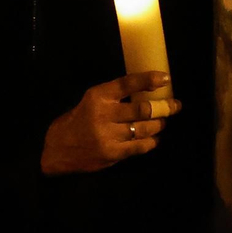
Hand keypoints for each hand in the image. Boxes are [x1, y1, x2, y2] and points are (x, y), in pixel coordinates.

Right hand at [40, 70, 181, 174]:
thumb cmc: (77, 121)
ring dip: (159, 124)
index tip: (166, 78)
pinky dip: (151, 141)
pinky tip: (154, 138)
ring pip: (144, 128)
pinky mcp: (112, 154)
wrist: (55, 151)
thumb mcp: (90, 101)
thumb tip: (147, 92)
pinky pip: (140, 146)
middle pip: (142, 109)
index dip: (148, 79)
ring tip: (163, 122)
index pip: (127, 83)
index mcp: (97, 96)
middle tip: (175, 105)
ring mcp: (108, 135)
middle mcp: (104, 114)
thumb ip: (114, 97)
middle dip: (164, 107)